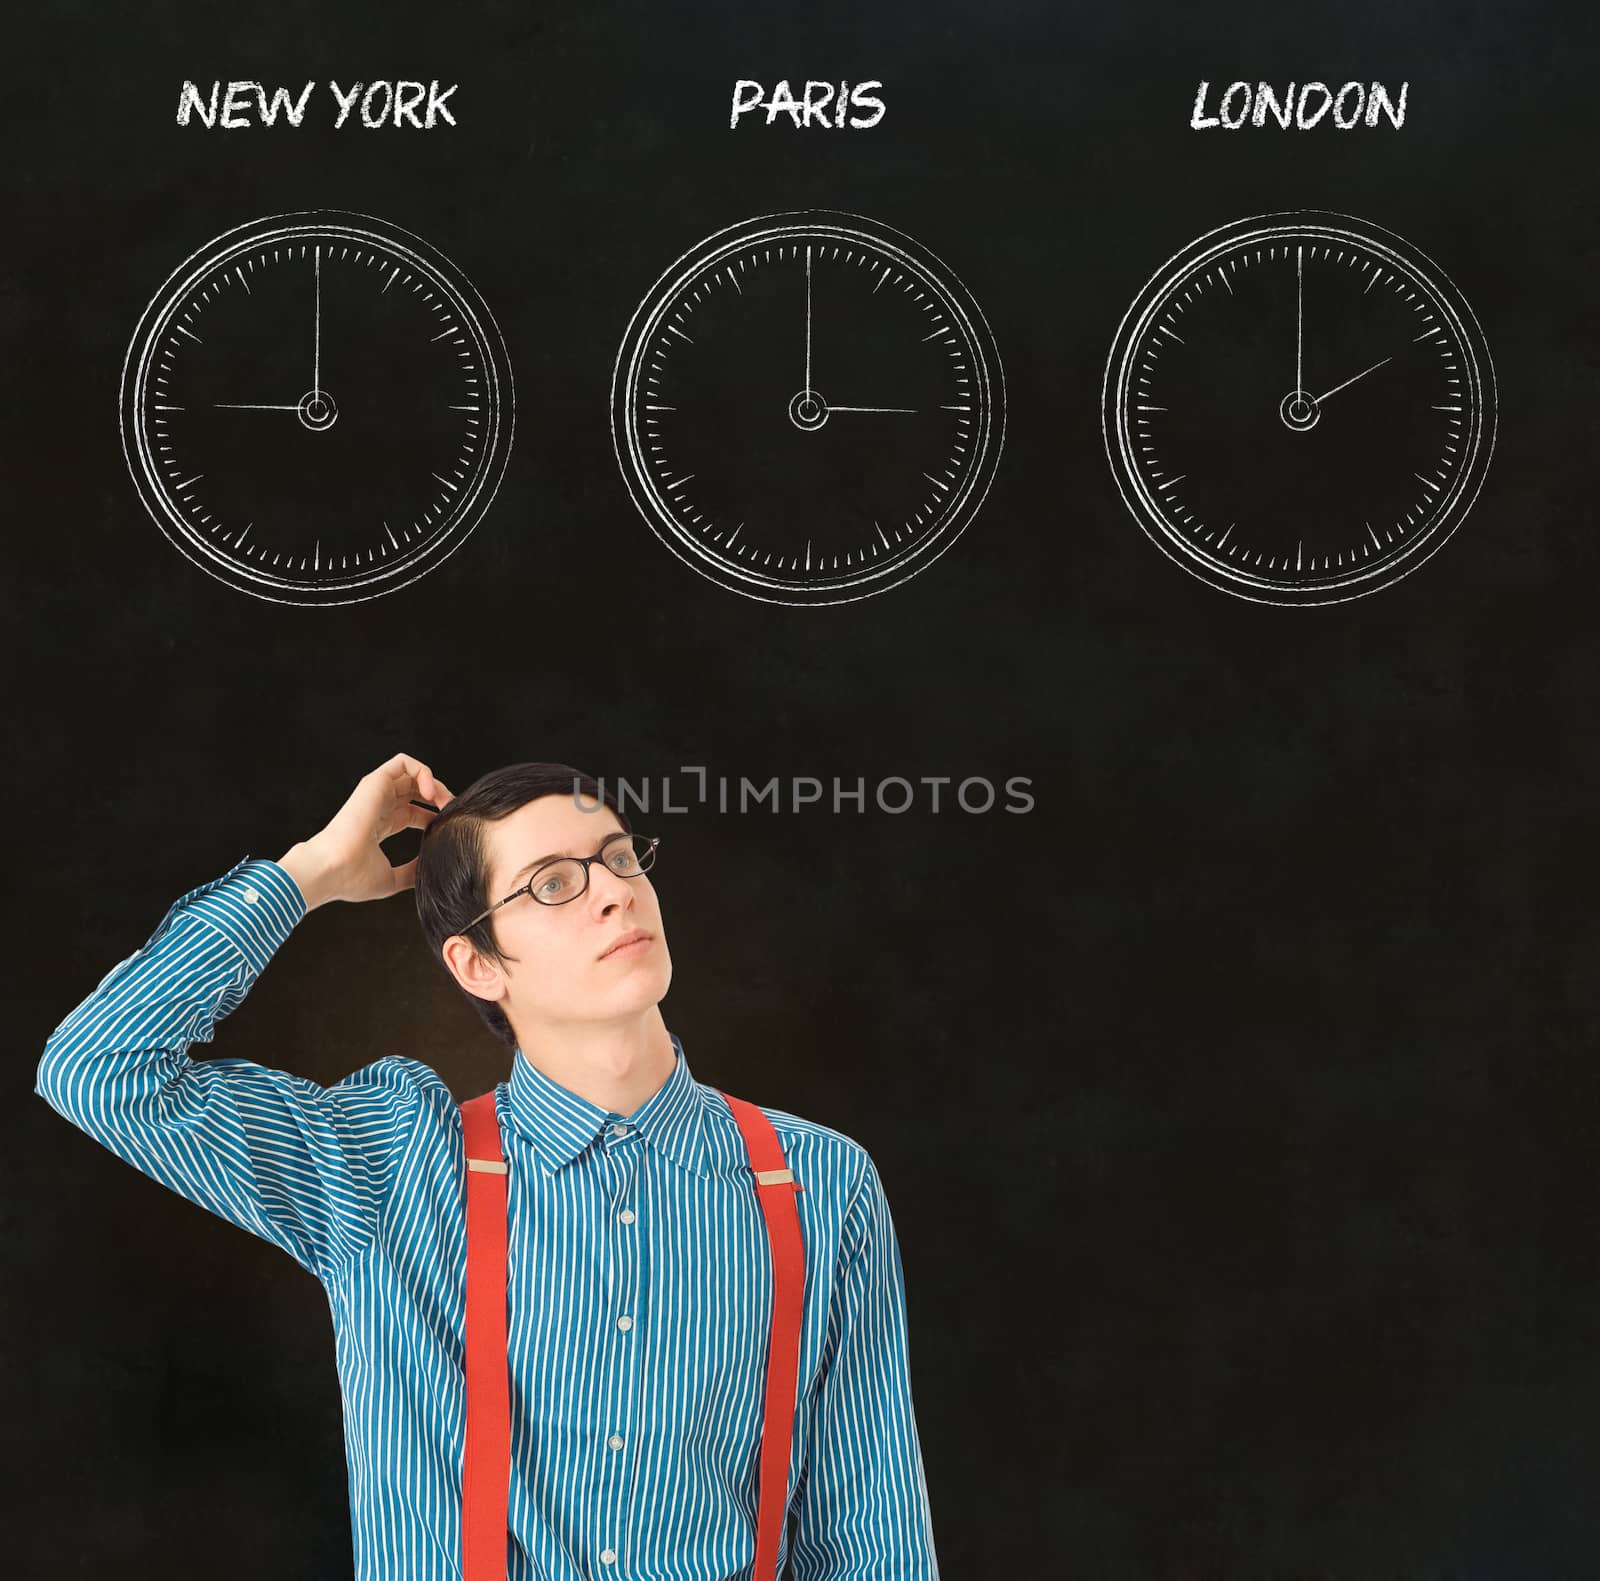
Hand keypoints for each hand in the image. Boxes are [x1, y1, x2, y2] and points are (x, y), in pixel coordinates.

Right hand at [277, 753, 454, 910]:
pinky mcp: (375, 782)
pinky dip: (423, 772)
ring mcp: (376, 793)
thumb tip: (430, 870)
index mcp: (381, 825)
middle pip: (416, 791)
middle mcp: (379, 806)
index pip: (414, 813)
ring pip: (412, 774)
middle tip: (453, 812)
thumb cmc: (353, 878)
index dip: (435, 816)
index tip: (450, 828)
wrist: (332, 871)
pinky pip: (403, 763)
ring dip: (435, 784)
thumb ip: (412, 871)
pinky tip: (431, 794)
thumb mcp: (393, 878)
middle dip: (440, 797)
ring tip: (445, 802)